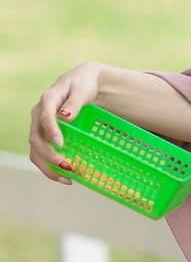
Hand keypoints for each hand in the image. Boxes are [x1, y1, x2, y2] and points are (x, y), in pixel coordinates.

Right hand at [29, 62, 102, 184]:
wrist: (82, 83)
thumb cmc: (84, 85)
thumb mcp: (83, 89)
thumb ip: (75, 102)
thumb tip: (65, 116)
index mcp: (48, 99)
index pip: (44, 116)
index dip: (51, 130)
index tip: (61, 144)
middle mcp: (39, 114)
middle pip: (36, 138)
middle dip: (49, 155)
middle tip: (68, 166)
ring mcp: (40, 126)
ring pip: (35, 150)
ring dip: (48, 167)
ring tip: (67, 179)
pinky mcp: (44, 136)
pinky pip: (41, 154)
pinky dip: (51, 168)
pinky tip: (66, 177)